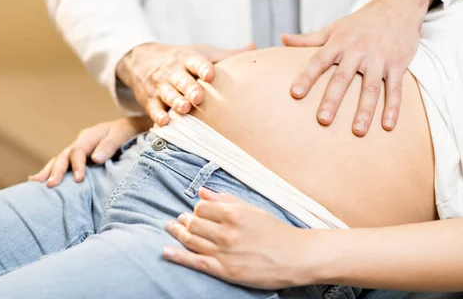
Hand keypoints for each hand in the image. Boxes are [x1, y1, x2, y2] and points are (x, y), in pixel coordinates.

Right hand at [29, 116, 151, 187]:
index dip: (77, 165)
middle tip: (51, 185)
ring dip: (48, 171)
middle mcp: (79, 142)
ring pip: (58, 160)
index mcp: (89, 136)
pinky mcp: (77, 158)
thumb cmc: (124, 133)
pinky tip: (36, 181)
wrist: (127, 129)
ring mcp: (76, 150)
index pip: (78, 151)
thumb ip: (109, 146)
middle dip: (57, 171)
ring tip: (36, 184)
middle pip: (64, 156)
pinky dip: (49, 171)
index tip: (79, 179)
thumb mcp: (119, 135)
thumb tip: (95, 159)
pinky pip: (61, 164)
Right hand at [116, 43, 255, 125]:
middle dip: (189, 88)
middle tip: (199, 96)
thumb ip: (227, 55)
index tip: (210, 74)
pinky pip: (153, 109)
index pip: (196, 61)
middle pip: (181, 80)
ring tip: (184, 108)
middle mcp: (173, 71)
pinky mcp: (150, 100)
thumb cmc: (182, 59)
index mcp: (188, 58)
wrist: (141, 61)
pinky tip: (164, 122)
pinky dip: (157, 115)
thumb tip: (255, 47)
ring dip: (175, 101)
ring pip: (168, 94)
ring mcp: (160, 86)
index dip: (203, 67)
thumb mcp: (201, 52)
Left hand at [163, 188, 315, 289]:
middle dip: (185, 220)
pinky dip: (177, 255)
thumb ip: (225, 200)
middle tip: (180, 219)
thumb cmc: (276, 231)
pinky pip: (195, 262)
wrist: (296, 257)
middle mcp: (226, 232)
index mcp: (234, 214)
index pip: (202, 207)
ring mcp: (224, 252)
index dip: (198, 208)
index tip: (198, 211)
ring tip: (170, 227)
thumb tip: (202, 192)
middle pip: (194, 223)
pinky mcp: (225, 271)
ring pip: (191, 240)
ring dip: (178, 233)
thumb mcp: (252, 209)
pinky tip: (166, 250)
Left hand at [283, 0, 431, 135]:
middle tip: (323, 120)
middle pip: (343, 77)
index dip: (306, 77)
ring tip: (357, 131)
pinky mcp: (398, 64)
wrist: (397, 7)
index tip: (295, 94)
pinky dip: (393, 107)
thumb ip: (308, 39)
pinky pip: (395, 88)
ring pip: (371, 87)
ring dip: (365, 110)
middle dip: (333, 99)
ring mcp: (379, 58)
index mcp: (339, 42)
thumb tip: (282, 39)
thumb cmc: (359, 23)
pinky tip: (388, 126)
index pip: (319, 60)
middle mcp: (358, 50)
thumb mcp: (333, 28)